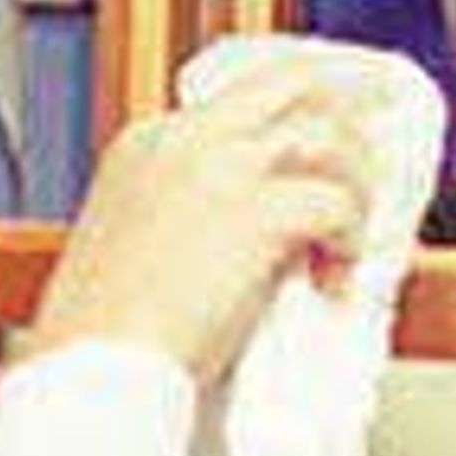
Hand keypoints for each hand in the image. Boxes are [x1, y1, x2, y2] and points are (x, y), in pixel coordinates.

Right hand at [31, 67, 378, 387]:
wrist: (91, 370)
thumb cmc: (106, 334)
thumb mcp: (132, 245)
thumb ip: (187, 216)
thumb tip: (259, 235)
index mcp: (146, 144)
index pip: (243, 97)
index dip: (297, 125)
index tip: (324, 162)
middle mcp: (183, 139)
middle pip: (293, 84)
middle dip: (343, 126)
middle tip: (364, 177)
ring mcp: (219, 168)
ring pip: (325, 136)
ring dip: (354, 189)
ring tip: (350, 244)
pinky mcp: (253, 213)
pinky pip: (334, 203)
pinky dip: (350, 240)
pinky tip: (336, 281)